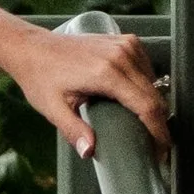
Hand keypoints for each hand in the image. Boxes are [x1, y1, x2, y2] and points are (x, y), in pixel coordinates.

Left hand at [9, 20, 167, 161]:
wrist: (33, 48)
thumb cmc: (40, 77)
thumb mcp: (53, 108)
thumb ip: (73, 130)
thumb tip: (89, 152)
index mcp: (107, 73)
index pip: (147, 107)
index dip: (158, 132)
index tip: (160, 151)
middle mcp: (121, 55)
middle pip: (155, 97)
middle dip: (159, 124)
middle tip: (155, 147)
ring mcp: (125, 45)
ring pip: (154, 83)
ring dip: (154, 105)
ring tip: (145, 127)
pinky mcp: (126, 41)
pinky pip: (147, 69)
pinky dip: (147, 87)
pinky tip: (135, 101)